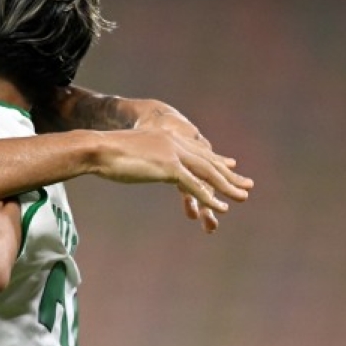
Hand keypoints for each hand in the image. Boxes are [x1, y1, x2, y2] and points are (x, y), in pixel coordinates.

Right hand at [94, 127, 251, 221]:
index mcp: (165, 138)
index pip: (197, 150)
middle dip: (229, 175)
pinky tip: (220, 207)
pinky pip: (195, 185)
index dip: (216, 159)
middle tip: (247, 185)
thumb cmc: (103, 152)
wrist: (97, 148)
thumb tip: (132, 160)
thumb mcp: (126, 152)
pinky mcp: (169, 167)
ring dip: (227, 187)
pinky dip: (209, 197)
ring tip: (242, 197)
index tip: (231, 165)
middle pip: (208, 161)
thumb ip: (138, 155)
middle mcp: (174, 143)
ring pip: (208, 173)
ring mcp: (172, 154)